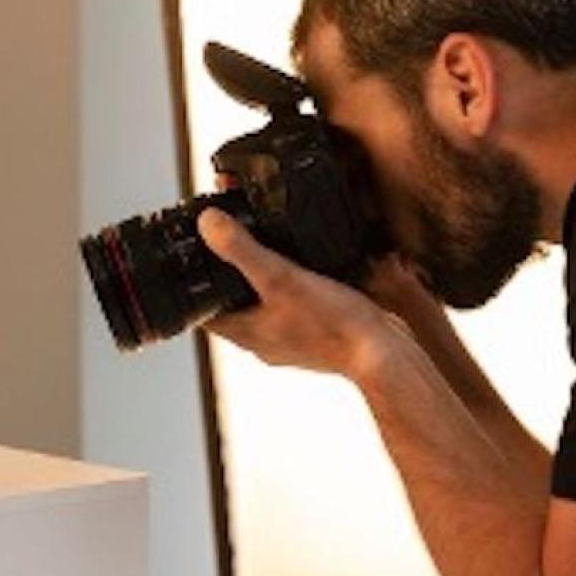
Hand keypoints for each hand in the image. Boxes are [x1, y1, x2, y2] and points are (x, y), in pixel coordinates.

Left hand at [197, 209, 413, 379]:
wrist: (383, 353)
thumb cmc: (333, 324)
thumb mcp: (281, 277)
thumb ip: (242, 250)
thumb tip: (207, 222)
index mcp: (245, 332)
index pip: (202, 310)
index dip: (193, 283)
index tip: (191, 255)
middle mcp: (263, 340)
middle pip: (231, 305)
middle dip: (227, 275)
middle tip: (228, 241)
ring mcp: (290, 340)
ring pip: (262, 306)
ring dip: (259, 280)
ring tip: (263, 248)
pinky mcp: (316, 334)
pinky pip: (292, 308)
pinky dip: (290, 287)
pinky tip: (303, 270)